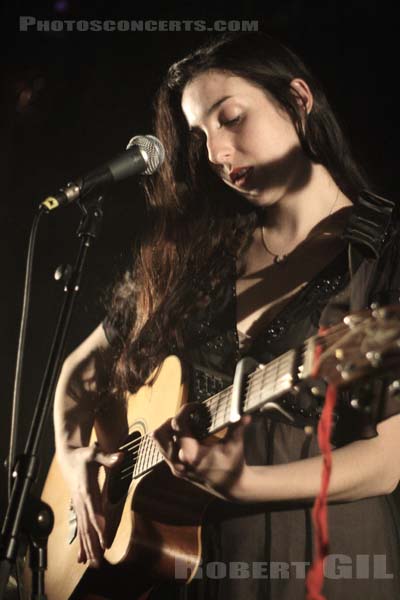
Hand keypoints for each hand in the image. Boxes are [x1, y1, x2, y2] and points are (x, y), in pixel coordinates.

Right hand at [60, 443, 122, 565]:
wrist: (67, 457)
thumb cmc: (83, 455)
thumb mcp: (94, 452)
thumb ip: (108, 458)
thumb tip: (120, 457)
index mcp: (86, 490)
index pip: (94, 511)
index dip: (99, 526)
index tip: (103, 541)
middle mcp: (81, 501)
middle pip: (87, 526)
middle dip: (93, 544)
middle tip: (98, 562)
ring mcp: (78, 506)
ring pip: (83, 530)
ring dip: (87, 547)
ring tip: (93, 564)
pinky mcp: (77, 508)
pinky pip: (79, 528)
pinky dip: (81, 542)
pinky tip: (82, 557)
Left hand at [152, 403, 250, 500]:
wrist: (232, 487)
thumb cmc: (234, 464)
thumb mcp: (235, 444)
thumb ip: (238, 427)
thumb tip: (245, 414)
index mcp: (192, 454)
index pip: (178, 424)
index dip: (185, 410)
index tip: (196, 406)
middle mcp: (180, 461)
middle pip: (160, 433)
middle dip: (171, 421)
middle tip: (186, 418)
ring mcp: (176, 467)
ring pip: (158, 442)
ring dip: (168, 430)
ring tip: (185, 426)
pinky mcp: (176, 469)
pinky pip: (164, 450)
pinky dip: (171, 440)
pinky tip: (186, 437)